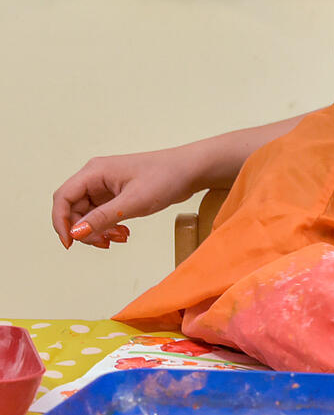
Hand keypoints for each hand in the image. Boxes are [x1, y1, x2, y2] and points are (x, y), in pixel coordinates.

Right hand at [50, 150, 199, 249]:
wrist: (191, 171)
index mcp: (94, 172)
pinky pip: (102, 214)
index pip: (63, 198)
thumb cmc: (166, 178)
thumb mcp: (134, 202)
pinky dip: (109, 227)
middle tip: (104, 243)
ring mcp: (106, 186)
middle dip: (85, 230)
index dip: (61, 222)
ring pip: (88, 214)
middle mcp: (96, 177)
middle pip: (73, 209)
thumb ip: (103, 218)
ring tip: (120, 238)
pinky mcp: (117, 194)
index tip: (70, 244)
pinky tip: (124, 234)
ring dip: (98, 230)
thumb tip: (76, 233)